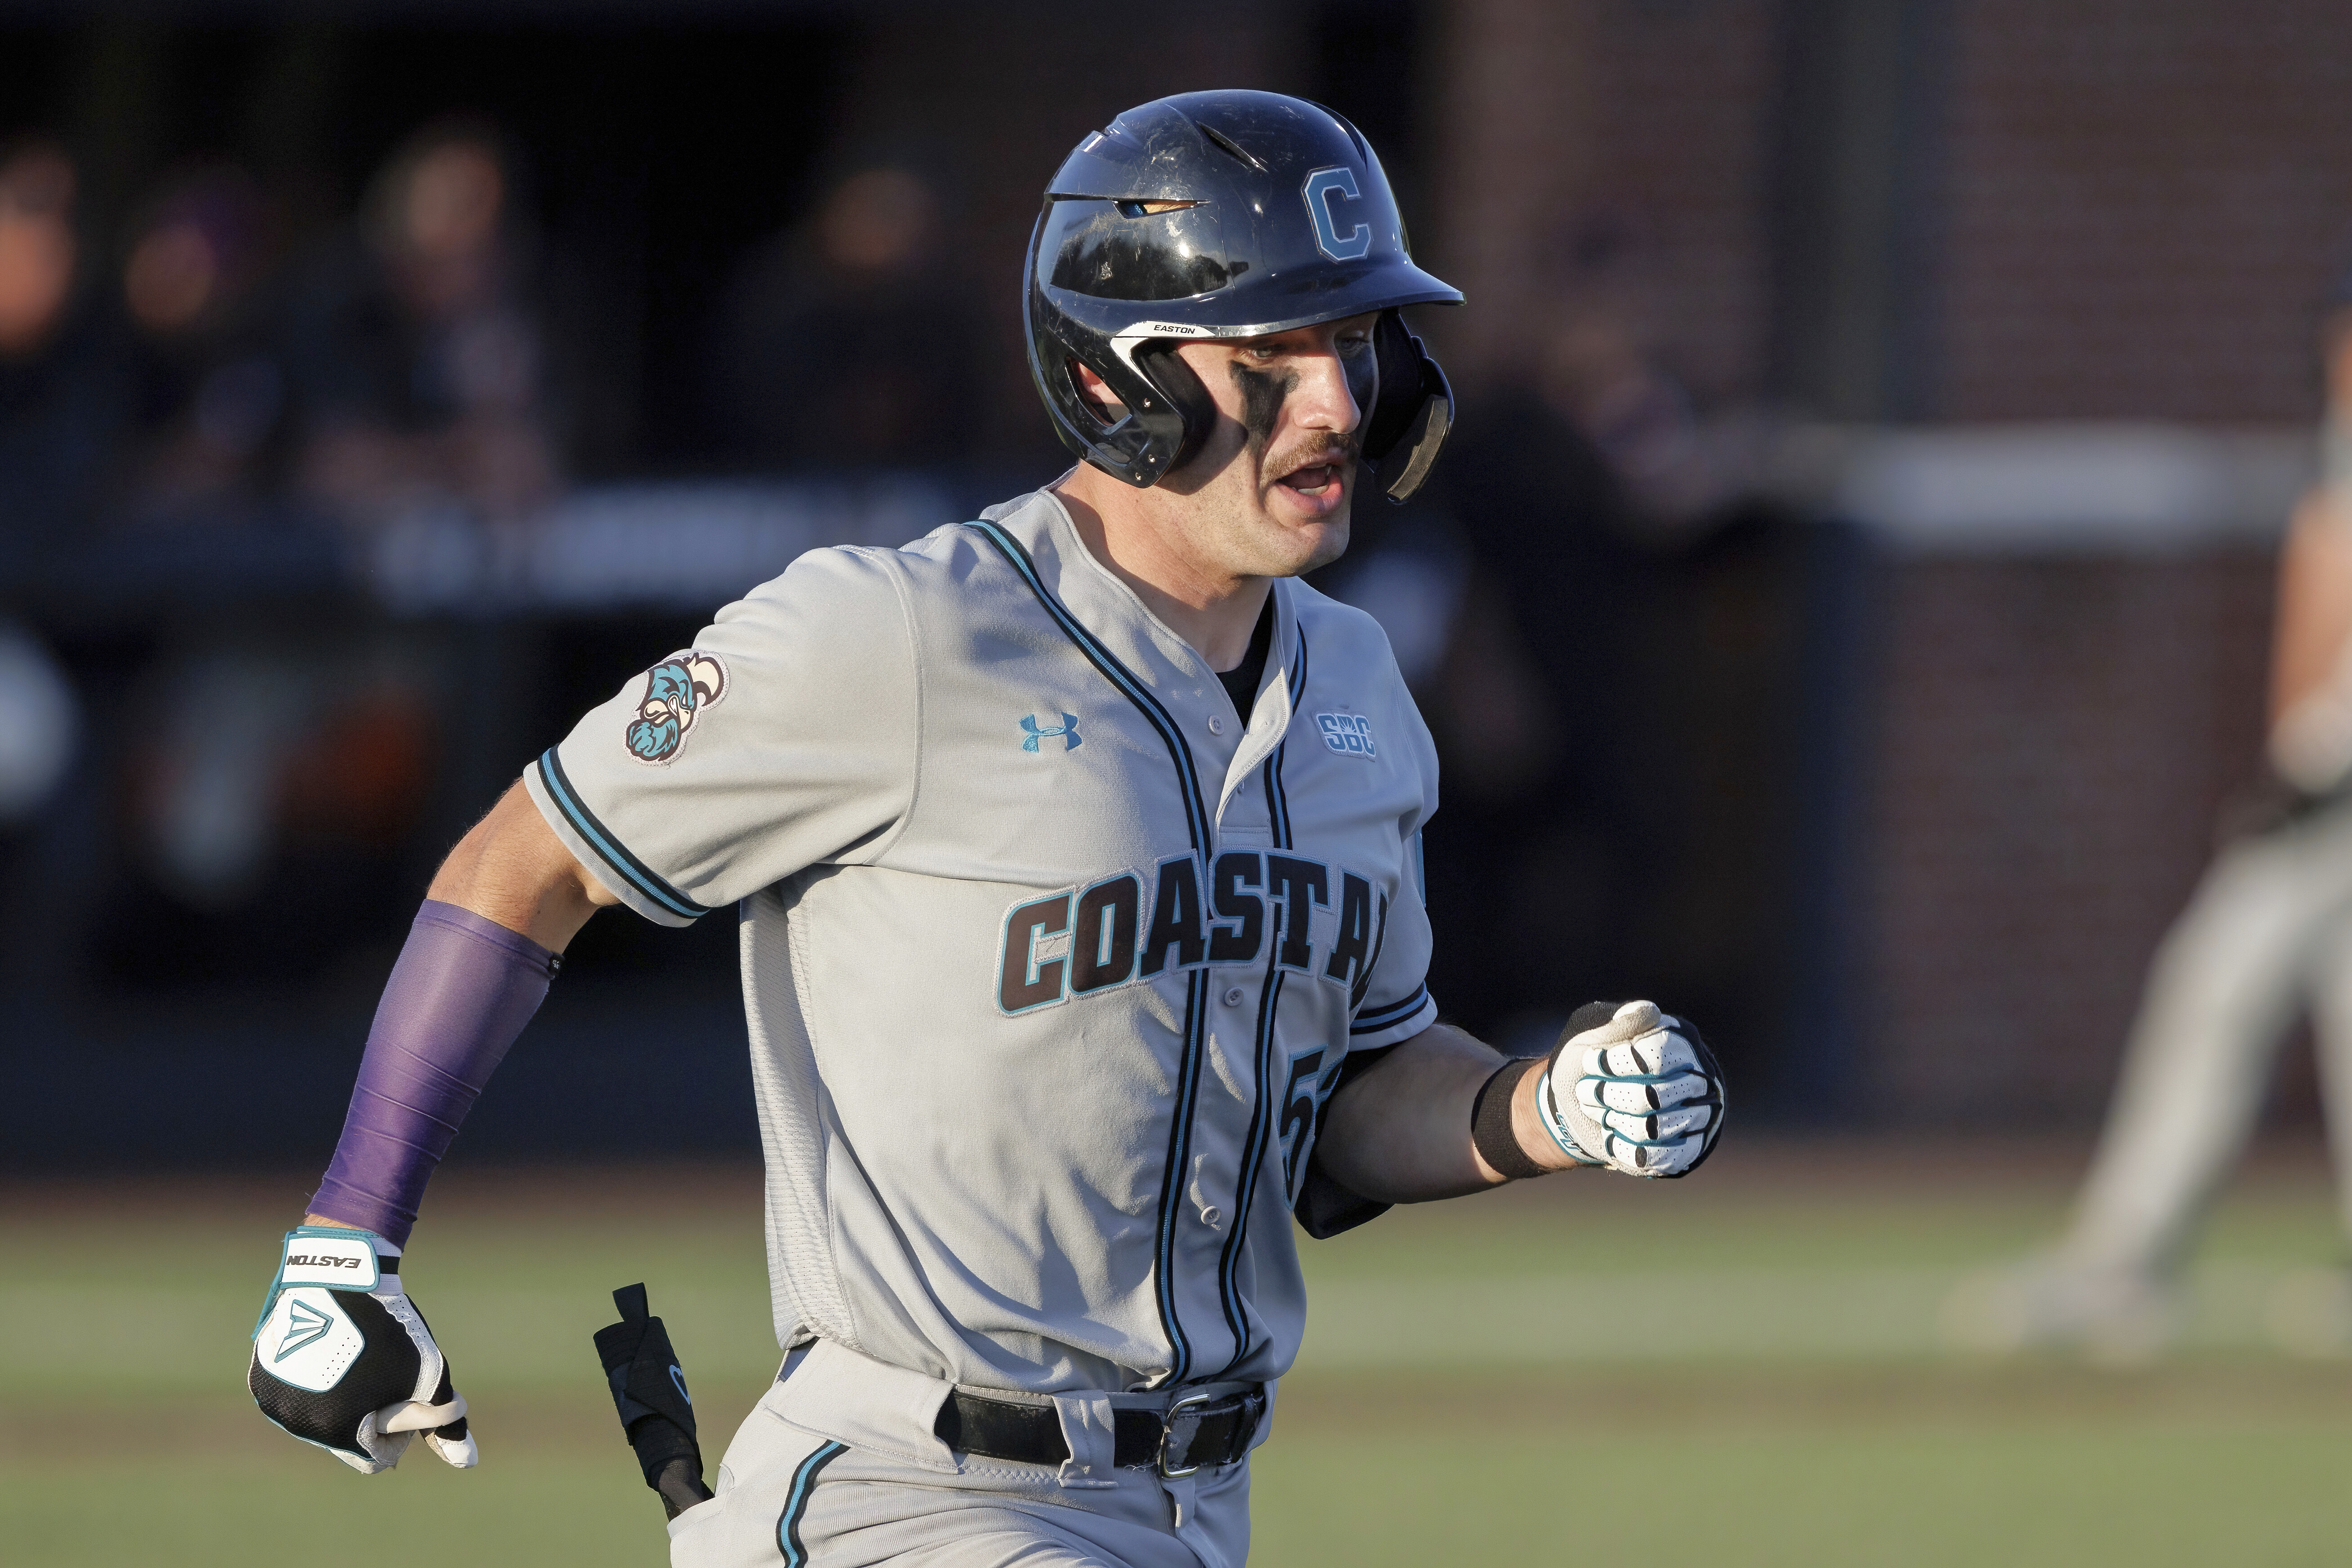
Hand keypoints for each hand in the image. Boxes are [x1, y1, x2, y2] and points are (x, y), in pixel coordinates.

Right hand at [249, 1226, 477, 1473]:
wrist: (343, 1273)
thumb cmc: (391, 1328)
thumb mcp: (428, 1375)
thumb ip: (445, 1423)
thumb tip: (469, 1463)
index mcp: (335, 1430)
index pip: (377, 1456)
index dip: (401, 1424)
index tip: (404, 1386)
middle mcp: (296, 1422)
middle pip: (347, 1437)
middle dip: (370, 1411)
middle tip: (380, 1368)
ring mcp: (274, 1399)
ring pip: (321, 1416)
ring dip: (342, 1396)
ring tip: (354, 1355)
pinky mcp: (261, 1376)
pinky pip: (296, 1392)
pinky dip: (315, 1379)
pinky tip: (328, 1348)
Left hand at [1533, 1000, 1723, 1176]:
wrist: (1577, 1106)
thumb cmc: (1585, 1064)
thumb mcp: (1588, 1034)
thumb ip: (1615, 1022)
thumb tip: (1650, 1011)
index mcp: (1679, 1044)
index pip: (1657, 1056)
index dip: (1619, 1062)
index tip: (1591, 1061)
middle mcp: (1697, 1079)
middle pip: (1652, 1097)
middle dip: (1609, 1095)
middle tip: (1587, 1091)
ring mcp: (1696, 1117)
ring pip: (1650, 1129)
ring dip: (1612, 1120)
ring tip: (1598, 1111)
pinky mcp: (1684, 1150)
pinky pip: (1653, 1158)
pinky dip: (1621, 1147)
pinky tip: (1611, 1135)